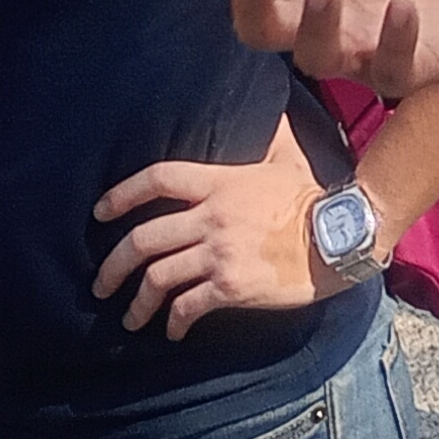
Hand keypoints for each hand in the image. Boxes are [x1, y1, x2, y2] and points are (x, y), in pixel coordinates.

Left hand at [92, 152, 348, 336]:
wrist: (339, 238)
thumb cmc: (313, 198)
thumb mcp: (288, 159)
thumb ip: (271, 134)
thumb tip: (271, 107)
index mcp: (220, 183)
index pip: (157, 179)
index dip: (122, 194)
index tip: (99, 212)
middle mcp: (212, 218)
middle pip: (143, 240)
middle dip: (113, 265)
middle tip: (101, 283)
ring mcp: (219, 254)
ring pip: (158, 279)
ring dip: (138, 303)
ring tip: (131, 317)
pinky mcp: (231, 287)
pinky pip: (188, 306)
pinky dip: (174, 322)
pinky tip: (173, 331)